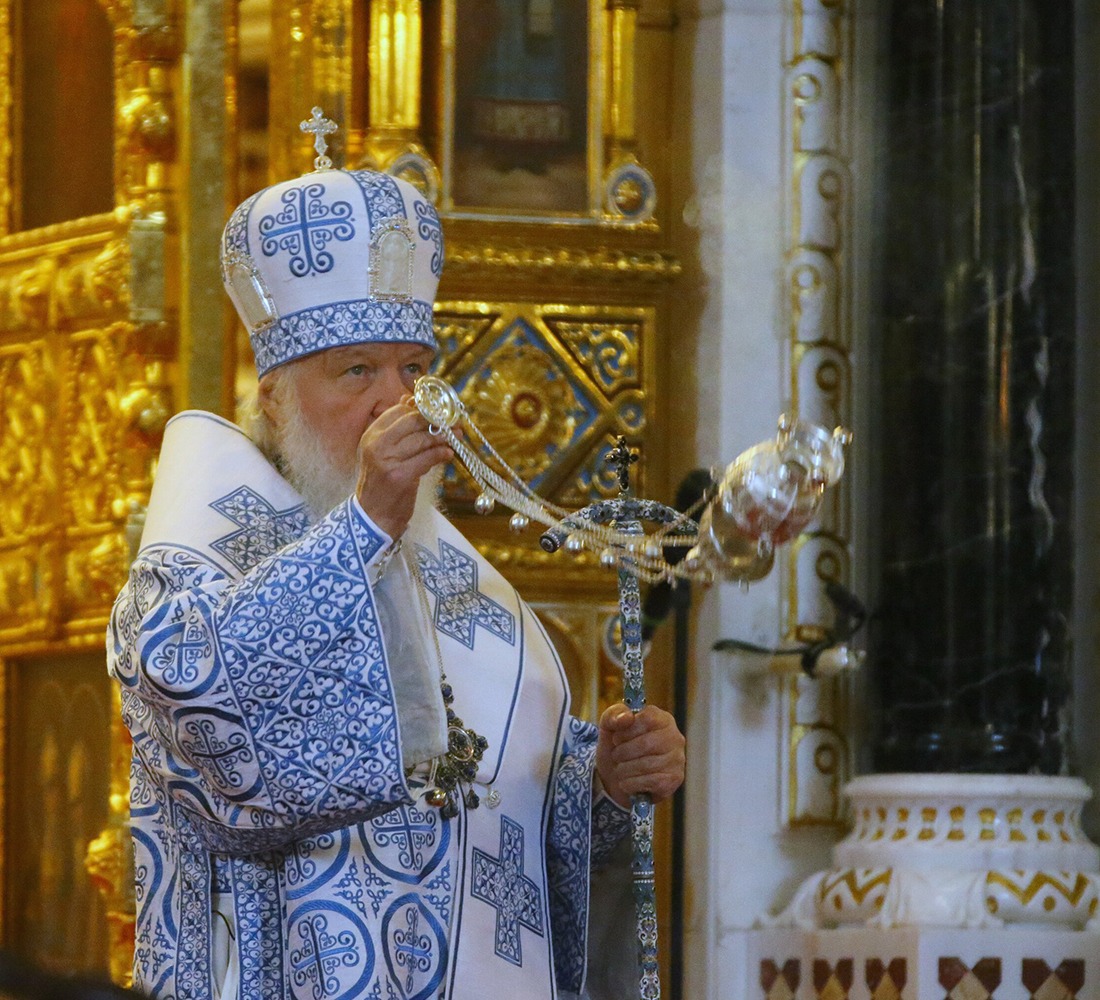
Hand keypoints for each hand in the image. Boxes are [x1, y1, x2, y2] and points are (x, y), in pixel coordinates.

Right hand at [355, 395, 451, 538]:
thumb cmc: (382, 482)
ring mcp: (387, 460)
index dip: (422, 408)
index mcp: (371, 435)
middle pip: (412, 421)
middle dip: (436, 420)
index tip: (440, 411)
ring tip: (454, 438)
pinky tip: (448, 454)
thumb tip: (409, 400)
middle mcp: (376, 444)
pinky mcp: (400, 476)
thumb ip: (396, 429)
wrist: (372, 515)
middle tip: (453, 422)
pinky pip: (427, 458)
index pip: (399, 411)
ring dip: (442, 438)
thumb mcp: (383, 452)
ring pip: (422, 439)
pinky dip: (440, 454)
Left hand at [595, 703, 684, 808]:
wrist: (614, 778)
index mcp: (662, 719)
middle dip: (623, 752)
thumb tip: (626, 717)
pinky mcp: (674, 779)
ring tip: (620, 769)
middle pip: (646, 744)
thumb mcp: (609, 726)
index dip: (627, 730)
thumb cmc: (618, 747)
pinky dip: (631, 783)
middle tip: (616, 756)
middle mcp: (675, 737)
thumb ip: (613, 715)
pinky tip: (627, 781)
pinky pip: (650, 782)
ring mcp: (677, 759)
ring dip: (624, 769)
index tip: (617, 738)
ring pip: (647, 765)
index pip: (648, 719)